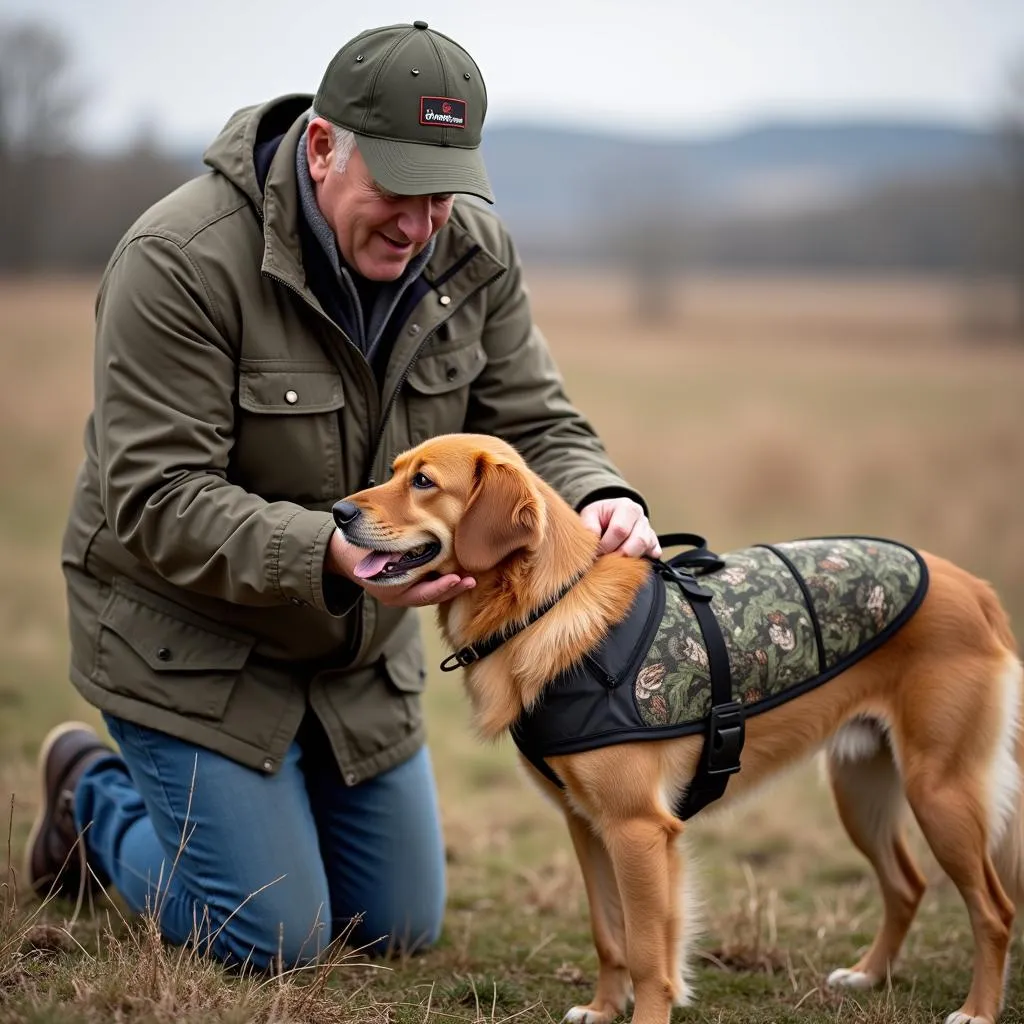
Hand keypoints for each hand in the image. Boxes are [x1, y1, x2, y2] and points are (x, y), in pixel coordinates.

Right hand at [326, 529, 475, 607]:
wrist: (338, 552)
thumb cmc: (357, 546)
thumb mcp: (375, 547)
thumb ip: (398, 553)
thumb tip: (425, 553)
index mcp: (390, 590)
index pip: (421, 593)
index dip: (441, 587)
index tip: (456, 578)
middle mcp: (395, 597)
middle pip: (429, 597)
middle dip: (451, 589)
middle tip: (471, 581)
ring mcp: (398, 594)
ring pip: (428, 594)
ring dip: (449, 586)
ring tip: (469, 578)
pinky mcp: (401, 587)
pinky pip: (423, 588)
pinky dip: (439, 582)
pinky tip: (455, 571)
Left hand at [579, 498, 661, 558]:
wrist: (608, 517)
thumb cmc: (599, 517)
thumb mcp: (589, 516)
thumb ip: (589, 527)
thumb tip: (595, 545)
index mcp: (626, 507)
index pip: (620, 530)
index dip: (606, 545)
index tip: (596, 551)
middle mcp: (641, 517)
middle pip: (638, 541)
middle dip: (619, 554)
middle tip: (606, 558)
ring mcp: (649, 530)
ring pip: (645, 548)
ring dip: (628, 558)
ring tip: (615, 559)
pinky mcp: (653, 542)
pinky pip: (654, 553)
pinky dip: (644, 559)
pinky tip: (631, 561)